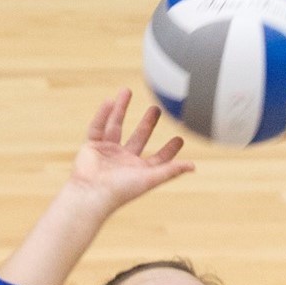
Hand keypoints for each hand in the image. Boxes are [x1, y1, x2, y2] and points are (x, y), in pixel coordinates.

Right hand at [67, 89, 193, 211]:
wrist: (92, 193)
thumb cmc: (121, 190)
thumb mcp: (150, 178)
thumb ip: (171, 170)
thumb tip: (193, 166)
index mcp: (139, 171)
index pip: (158, 159)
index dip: (169, 150)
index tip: (179, 138)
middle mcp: (124, 161)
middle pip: (138, 138)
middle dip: (147, 123)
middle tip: (156, 109)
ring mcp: (107, 153)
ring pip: (115, 126)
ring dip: (121, 109)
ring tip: (127, 91)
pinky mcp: (92, 147)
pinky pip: (97, 127)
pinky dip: (102, 115)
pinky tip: (110, 101)